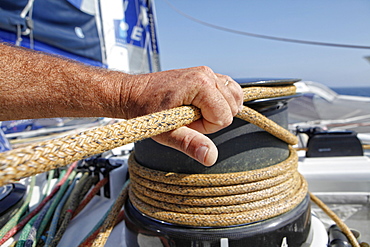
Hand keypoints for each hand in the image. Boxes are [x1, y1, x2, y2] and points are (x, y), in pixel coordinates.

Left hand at [122, 66, 242, 165]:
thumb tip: (210, 157)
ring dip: (217, 110)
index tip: (186, 123)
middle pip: (231, 108)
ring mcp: (207, 72)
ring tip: (193, 111)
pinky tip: (205, 106)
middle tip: (187, 117)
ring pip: (234, 98)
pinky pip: (229, 89)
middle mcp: (207, 74)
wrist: (134, 93)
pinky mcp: (206, 74)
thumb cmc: (146, 110)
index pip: (224, 117)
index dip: (206, 127)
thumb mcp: (166, 131)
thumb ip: (190, 143)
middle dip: (211, 119)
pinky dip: (222, 101)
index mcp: (200, 84)